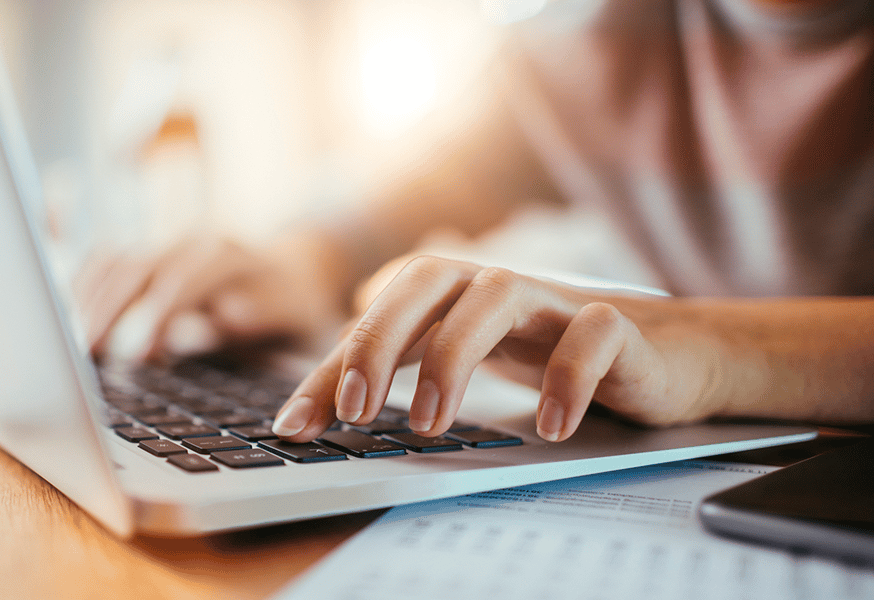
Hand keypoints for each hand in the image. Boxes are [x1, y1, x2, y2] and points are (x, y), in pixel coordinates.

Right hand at [79, 235, 346, 360]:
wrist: (299, 269)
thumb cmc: (296, 305)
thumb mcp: (294, 313)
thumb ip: (261, 313)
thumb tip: (225, 315)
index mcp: (228, 256)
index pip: (182, 279)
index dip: (157, 315)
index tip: (139, 352)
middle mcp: (192, 243)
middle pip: (137, 267)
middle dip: (108, 309)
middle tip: (85, 353)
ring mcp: (167, 246)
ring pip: (115, 261)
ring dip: (88, 300)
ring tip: (70, 345)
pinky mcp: (150, 257)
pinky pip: (106, 261)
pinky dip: (83, 286)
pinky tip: (66, 316)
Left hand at [271, 256, 725, 442]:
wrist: (665, 352)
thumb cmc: (547, 350)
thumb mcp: (463, 358)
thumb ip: (394, 366)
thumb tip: (314, 392)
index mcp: (453, 292)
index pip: (376, 312)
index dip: (330, 365)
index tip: (296, 427)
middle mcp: (495, 284)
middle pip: (426, 277)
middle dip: (380, 339)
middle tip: (356, 410)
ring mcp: (555, 300)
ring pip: (497, 294)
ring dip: (454, 356)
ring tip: (429, 423)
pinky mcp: (617, 326)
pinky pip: (592, 335)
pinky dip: (566, 377)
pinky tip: (547, 426)